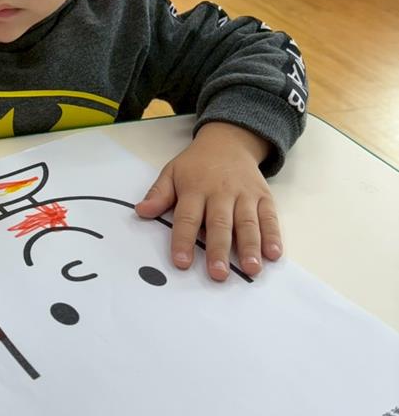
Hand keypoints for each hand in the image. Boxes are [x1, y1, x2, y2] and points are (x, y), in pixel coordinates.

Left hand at [134, 122, 282, 281]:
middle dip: (219, 249)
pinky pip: (269, 217)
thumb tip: (141, 211)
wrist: (229, 141)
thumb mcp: (172, 172)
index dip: (184, 240)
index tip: (182, 262)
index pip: (187, 217)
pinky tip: (274, 254)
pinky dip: (273, 235)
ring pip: (247, 222)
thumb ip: (159, 194)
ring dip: (250, 246)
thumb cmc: (197, 164)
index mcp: (195, 188)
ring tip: (251, 269)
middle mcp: (221, 192)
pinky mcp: (263, 197)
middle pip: (220, 223)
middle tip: (218, 274)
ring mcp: (244, 195)